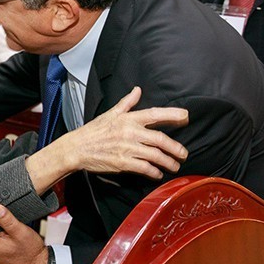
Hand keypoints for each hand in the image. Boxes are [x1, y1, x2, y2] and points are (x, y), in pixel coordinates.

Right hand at [54, 87, 188, 178]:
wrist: (77, 148)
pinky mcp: (123, 163)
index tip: (186, 116)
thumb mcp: (110, 113)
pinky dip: (154, 172)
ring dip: (168, 162)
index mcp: (128, 119)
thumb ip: (127, 102)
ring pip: (155, 156)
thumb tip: (138, 90)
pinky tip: (158, 173)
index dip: (172, 114)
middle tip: (184, 153)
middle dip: (175, 147)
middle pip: (160, 139)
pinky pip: (144, 168)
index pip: (155, 114)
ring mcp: (127, 148)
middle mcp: (130, 132)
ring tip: (175, 166)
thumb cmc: (94, 131)